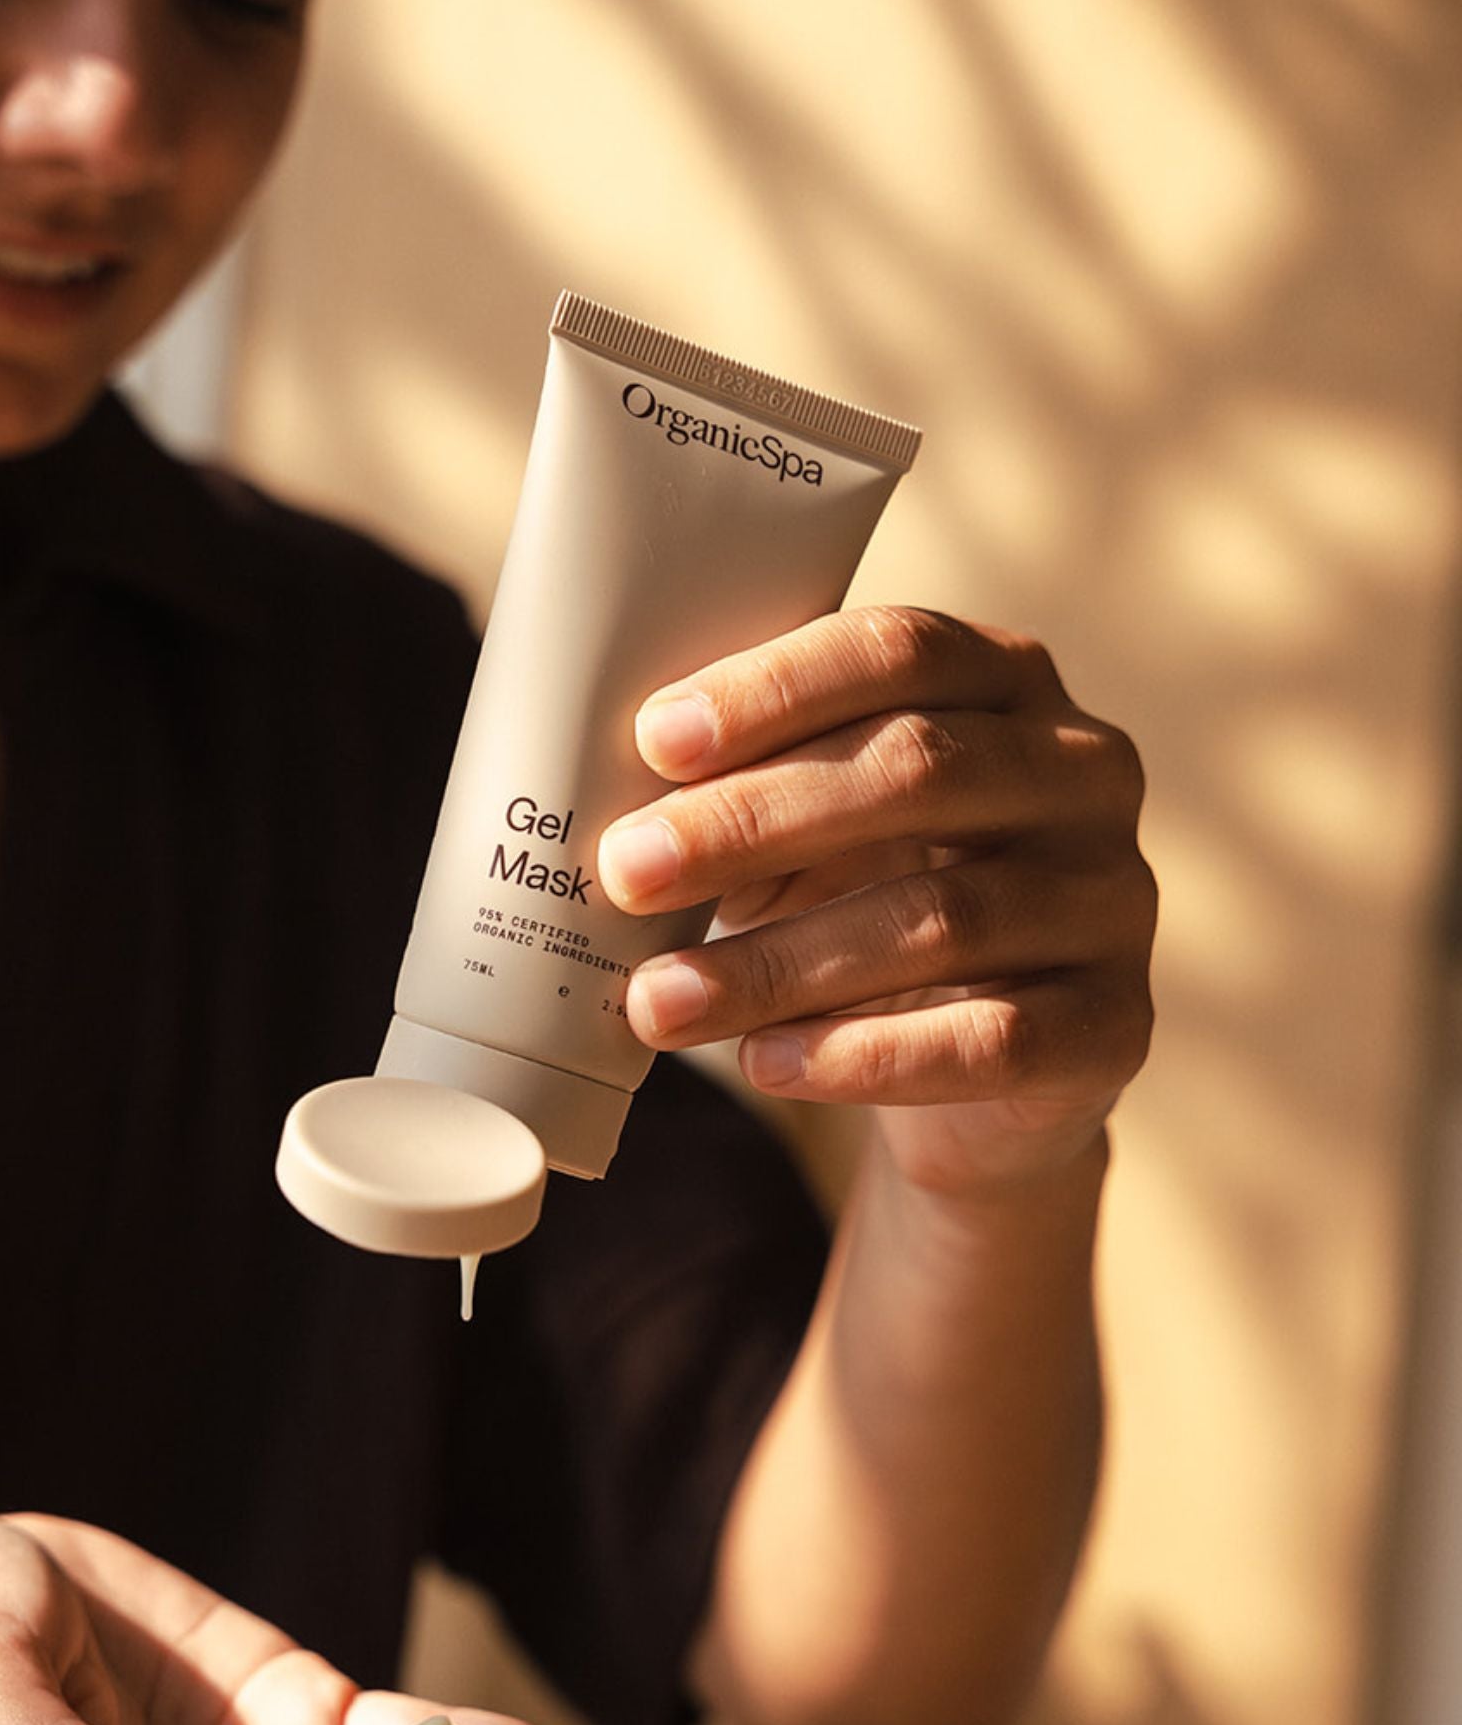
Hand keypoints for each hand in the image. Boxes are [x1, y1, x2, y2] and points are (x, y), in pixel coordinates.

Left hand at [598, 606, 1154, 1194]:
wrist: (987, 1073)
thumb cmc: (874, 898)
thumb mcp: (821, 825)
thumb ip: (750, 786)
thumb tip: (606, 806)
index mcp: (1011, 680)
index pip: (900, 650)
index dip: (774, 691)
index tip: (654, 740)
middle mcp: (1087, 773)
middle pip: (918, 770)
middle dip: (752, 820)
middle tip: (626, 869)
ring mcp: (1116, 900)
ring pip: (942, 917)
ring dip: (778, 962)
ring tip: (656, 1004)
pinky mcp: (1118, 1027)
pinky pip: (990, 1040)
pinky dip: (862, 1055)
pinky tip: (765, 1064)